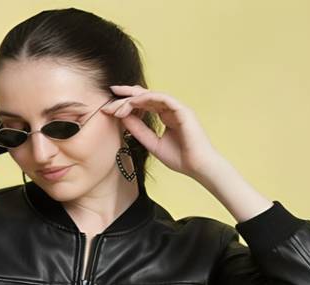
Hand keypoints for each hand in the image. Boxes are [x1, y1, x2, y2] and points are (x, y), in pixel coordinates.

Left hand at [102, 84, 220, 178]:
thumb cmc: (180, 158)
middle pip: (146, 96)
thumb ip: (139, 130)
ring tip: (118, 105)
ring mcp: (178, 108)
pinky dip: (146, 98)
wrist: (197, 166)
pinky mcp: (182, 110)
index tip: (112, 107)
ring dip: (133, 98)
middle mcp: (172, 109)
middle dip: (127, 95)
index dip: (128, 103)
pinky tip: (133, 102)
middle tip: (111, 93)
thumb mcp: (152, 143)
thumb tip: (122, 118)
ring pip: (152, 95)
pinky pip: (162, 98)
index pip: (145, 104)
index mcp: (166, 116)